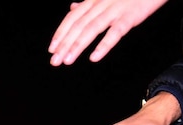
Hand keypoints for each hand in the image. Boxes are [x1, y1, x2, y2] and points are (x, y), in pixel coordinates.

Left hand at [49, 0, 168, 65]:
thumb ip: (89, 3)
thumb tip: (72, 8)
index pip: (72, 17)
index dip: (60, 33)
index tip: (52, 49)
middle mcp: (102, 2)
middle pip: (78, 25)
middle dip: (64, 44)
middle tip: (55, 61)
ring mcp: (116, 9)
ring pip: (91, 29)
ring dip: (77, 46)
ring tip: (67, 60)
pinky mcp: (130, 16)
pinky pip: (115, 32)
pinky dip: (103, 45)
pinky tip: (94, 57)